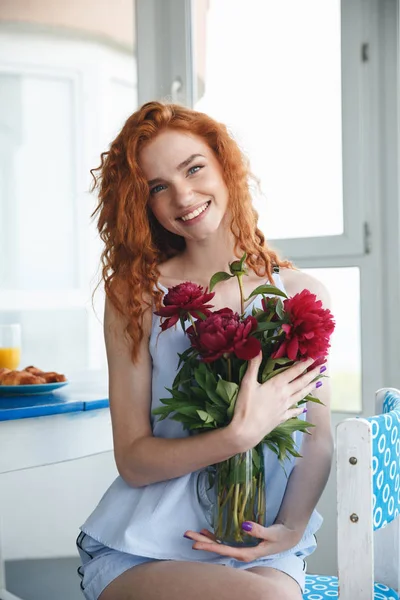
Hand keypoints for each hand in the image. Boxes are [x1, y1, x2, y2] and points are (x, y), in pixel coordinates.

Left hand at [183, 521, 302, 562]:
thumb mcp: (272, 534)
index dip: (209, 546)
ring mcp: (240, 547)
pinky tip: (206, 531)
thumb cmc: (281, 536)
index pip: (224, 550)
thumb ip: (259, 531)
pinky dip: (214, 536)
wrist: (289, 536)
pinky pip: (224, 540)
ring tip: (191, 534)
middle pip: (217, 548)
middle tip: (186, 535)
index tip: (195, 543)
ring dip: (205, 539)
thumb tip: (244, 526)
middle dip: (201, 541)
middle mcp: (241, 552)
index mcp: (247, 553)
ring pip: (219, 544)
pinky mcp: (242, 542)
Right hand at [229, 354, 321, 450]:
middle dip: (313, 373)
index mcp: (277, 385)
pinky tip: (302, 408)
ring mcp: (285, 407)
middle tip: (324, 366)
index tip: (314, 357)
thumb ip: (253, 365)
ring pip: (301, 395)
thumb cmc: (246, 406)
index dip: (304, 364)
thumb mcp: (247, 383)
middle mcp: (285, 395)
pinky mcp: (282, 418)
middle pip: (302, 382)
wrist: (247, 431)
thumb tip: (256, 348)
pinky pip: (294, 411)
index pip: (294, 371)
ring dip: (310, 387)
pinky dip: (299, 409)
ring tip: (318, 382)